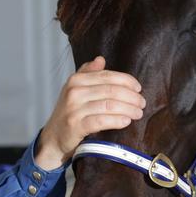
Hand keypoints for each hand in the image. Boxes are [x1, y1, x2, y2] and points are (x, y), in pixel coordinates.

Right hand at [34, 56, 145, 170]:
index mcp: (76, 79)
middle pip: (111, 90)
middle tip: (142, 103)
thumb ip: (89, 74)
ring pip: (109, 105)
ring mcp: (74, 109)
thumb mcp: (76, 90)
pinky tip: (126, 121)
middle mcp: (74, 92)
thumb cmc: (70, 112)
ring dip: (128, 109)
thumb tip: (101, 59)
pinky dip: (117, 120)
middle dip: (131, 97)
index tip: (139, 88)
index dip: (127, 81)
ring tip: (138, 113)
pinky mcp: (76, 126)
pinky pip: (102, 121)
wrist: (54, 137)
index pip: (108, 76)